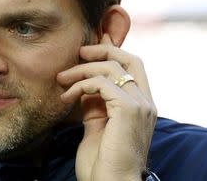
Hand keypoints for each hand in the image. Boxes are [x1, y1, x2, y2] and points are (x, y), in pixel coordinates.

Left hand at [56, 34, 156, 180]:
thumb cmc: (101, 162)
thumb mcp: (96, 125)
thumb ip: (95, 104)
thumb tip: (86, 85)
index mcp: (141, 106)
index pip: (133, 67)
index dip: (113, 52)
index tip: (92, 45)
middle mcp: (145, 102)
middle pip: (129, 59)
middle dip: (102, 50)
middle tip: (78, 52)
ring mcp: (140, 105)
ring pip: (111, 68)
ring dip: (82, 69)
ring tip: (61, 78)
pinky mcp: (128, 110)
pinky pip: (101, 83)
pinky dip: (81, 85)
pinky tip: (67, 96)